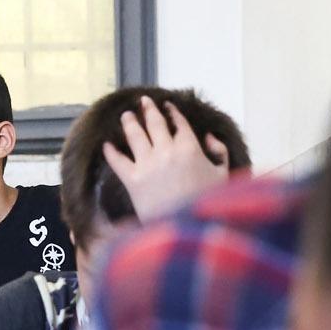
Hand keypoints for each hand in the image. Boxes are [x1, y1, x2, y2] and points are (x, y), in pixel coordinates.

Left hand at [103, 99, 231, 221]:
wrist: (189, 228)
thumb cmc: (208, 203)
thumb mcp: (224, 175)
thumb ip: (220, 152)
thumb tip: (209, 137)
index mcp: (190, 147)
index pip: (179, 123)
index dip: (172, 112)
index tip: (167, 106)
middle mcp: (167, 151)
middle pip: (155, 124)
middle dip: (149, 109)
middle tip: (143, 101)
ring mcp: (148, 165)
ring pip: (135, 135)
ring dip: (129, 122)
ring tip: (126, 115)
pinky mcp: (133, 181)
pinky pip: (118, 161)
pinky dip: (111, 152)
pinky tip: (106, 145)